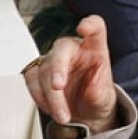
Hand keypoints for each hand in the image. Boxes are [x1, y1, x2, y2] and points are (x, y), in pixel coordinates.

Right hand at [23, 16, 118, 132]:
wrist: (85, 114)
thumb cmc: (97, 97)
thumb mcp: (105, 97)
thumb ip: (100, 89)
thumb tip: (93, 86)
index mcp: (95, 48)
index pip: (96, 27)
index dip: (90, 25)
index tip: (84, 28)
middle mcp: (74, 50)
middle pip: (61, 49)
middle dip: (56, 69)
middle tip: (58, 87)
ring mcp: (55, 60)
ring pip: (44, 69)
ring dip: (50, 95)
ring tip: (62, 114)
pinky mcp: (39, 72)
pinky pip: (31, 80)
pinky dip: (39, 96)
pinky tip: (50, 107)